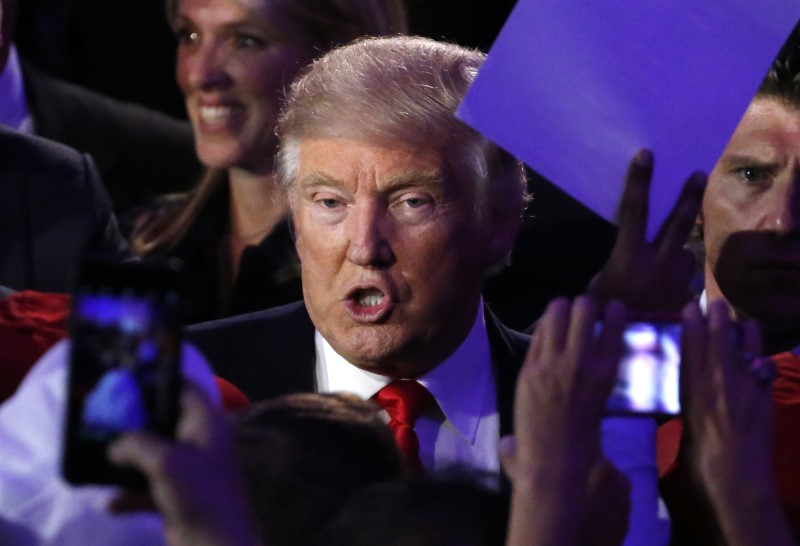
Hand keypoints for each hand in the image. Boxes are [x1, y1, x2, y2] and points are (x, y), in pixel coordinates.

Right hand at [107, 383, 258, 545]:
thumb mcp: (165, 462)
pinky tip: (111, 504)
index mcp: (208, 422)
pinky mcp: (182, 495)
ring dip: (128, 459)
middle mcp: (202, 440)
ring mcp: (193, 468)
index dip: (156, 380)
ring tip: (98, 455)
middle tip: (101, 418)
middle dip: (134, 421)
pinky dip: (132, 493)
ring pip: (155, 453)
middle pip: (164, 419)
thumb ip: (136, 444)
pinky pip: (151, 486)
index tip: (124, 379)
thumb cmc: (199, 496)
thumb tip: (114, 444)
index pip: (184, 387)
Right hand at [502, 296, 629, 545]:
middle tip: (587, 309)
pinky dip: (616, 319)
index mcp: (529, 367)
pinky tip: (622, 310)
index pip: (542, 325)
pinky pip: (608, 335)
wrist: (555, 462)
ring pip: (583, 313)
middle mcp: (549, 358)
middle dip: (575, 305)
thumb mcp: (521, 414)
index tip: (566, 317)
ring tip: (607, 306)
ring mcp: (575, 363)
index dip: (556, 316)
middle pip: (560, 309)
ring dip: (593, 306)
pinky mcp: (600, 373)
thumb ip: (524, 396)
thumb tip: (511, 435)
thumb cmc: (538, 445)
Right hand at [588, 149, 705, 312]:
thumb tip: (621, 259)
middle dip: (687, 196)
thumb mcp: (598, 290)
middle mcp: (659, 263)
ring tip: (663, 268)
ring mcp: (678, 279)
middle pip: (677, 222)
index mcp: (629, 258)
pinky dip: (678, 278)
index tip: (646, 155)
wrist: (636, 355)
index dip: (639, 181)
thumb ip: (613, 269)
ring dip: (677, 254)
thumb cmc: (607, 320)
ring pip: (684, 253)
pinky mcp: (688, 294)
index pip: (634, 211)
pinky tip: (666, 291)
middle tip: (698, 173)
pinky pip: (685, 277)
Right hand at [680, 300, 790, 545]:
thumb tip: (689, 385)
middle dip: (718, 312)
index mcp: (691, 382)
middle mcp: (718, 375)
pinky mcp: (765, 390)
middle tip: (714, 301)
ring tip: (741, 325)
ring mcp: (745, 381)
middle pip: (719, 332)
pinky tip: (758, 356)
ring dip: (744, 329)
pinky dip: (760, 355)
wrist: (735, 473)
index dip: (691, 318)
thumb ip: (687, 397)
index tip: (689, 305)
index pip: (691, 339)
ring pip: (747, 341)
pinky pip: (764, 362)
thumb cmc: (698, 454)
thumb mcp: (683, 421)